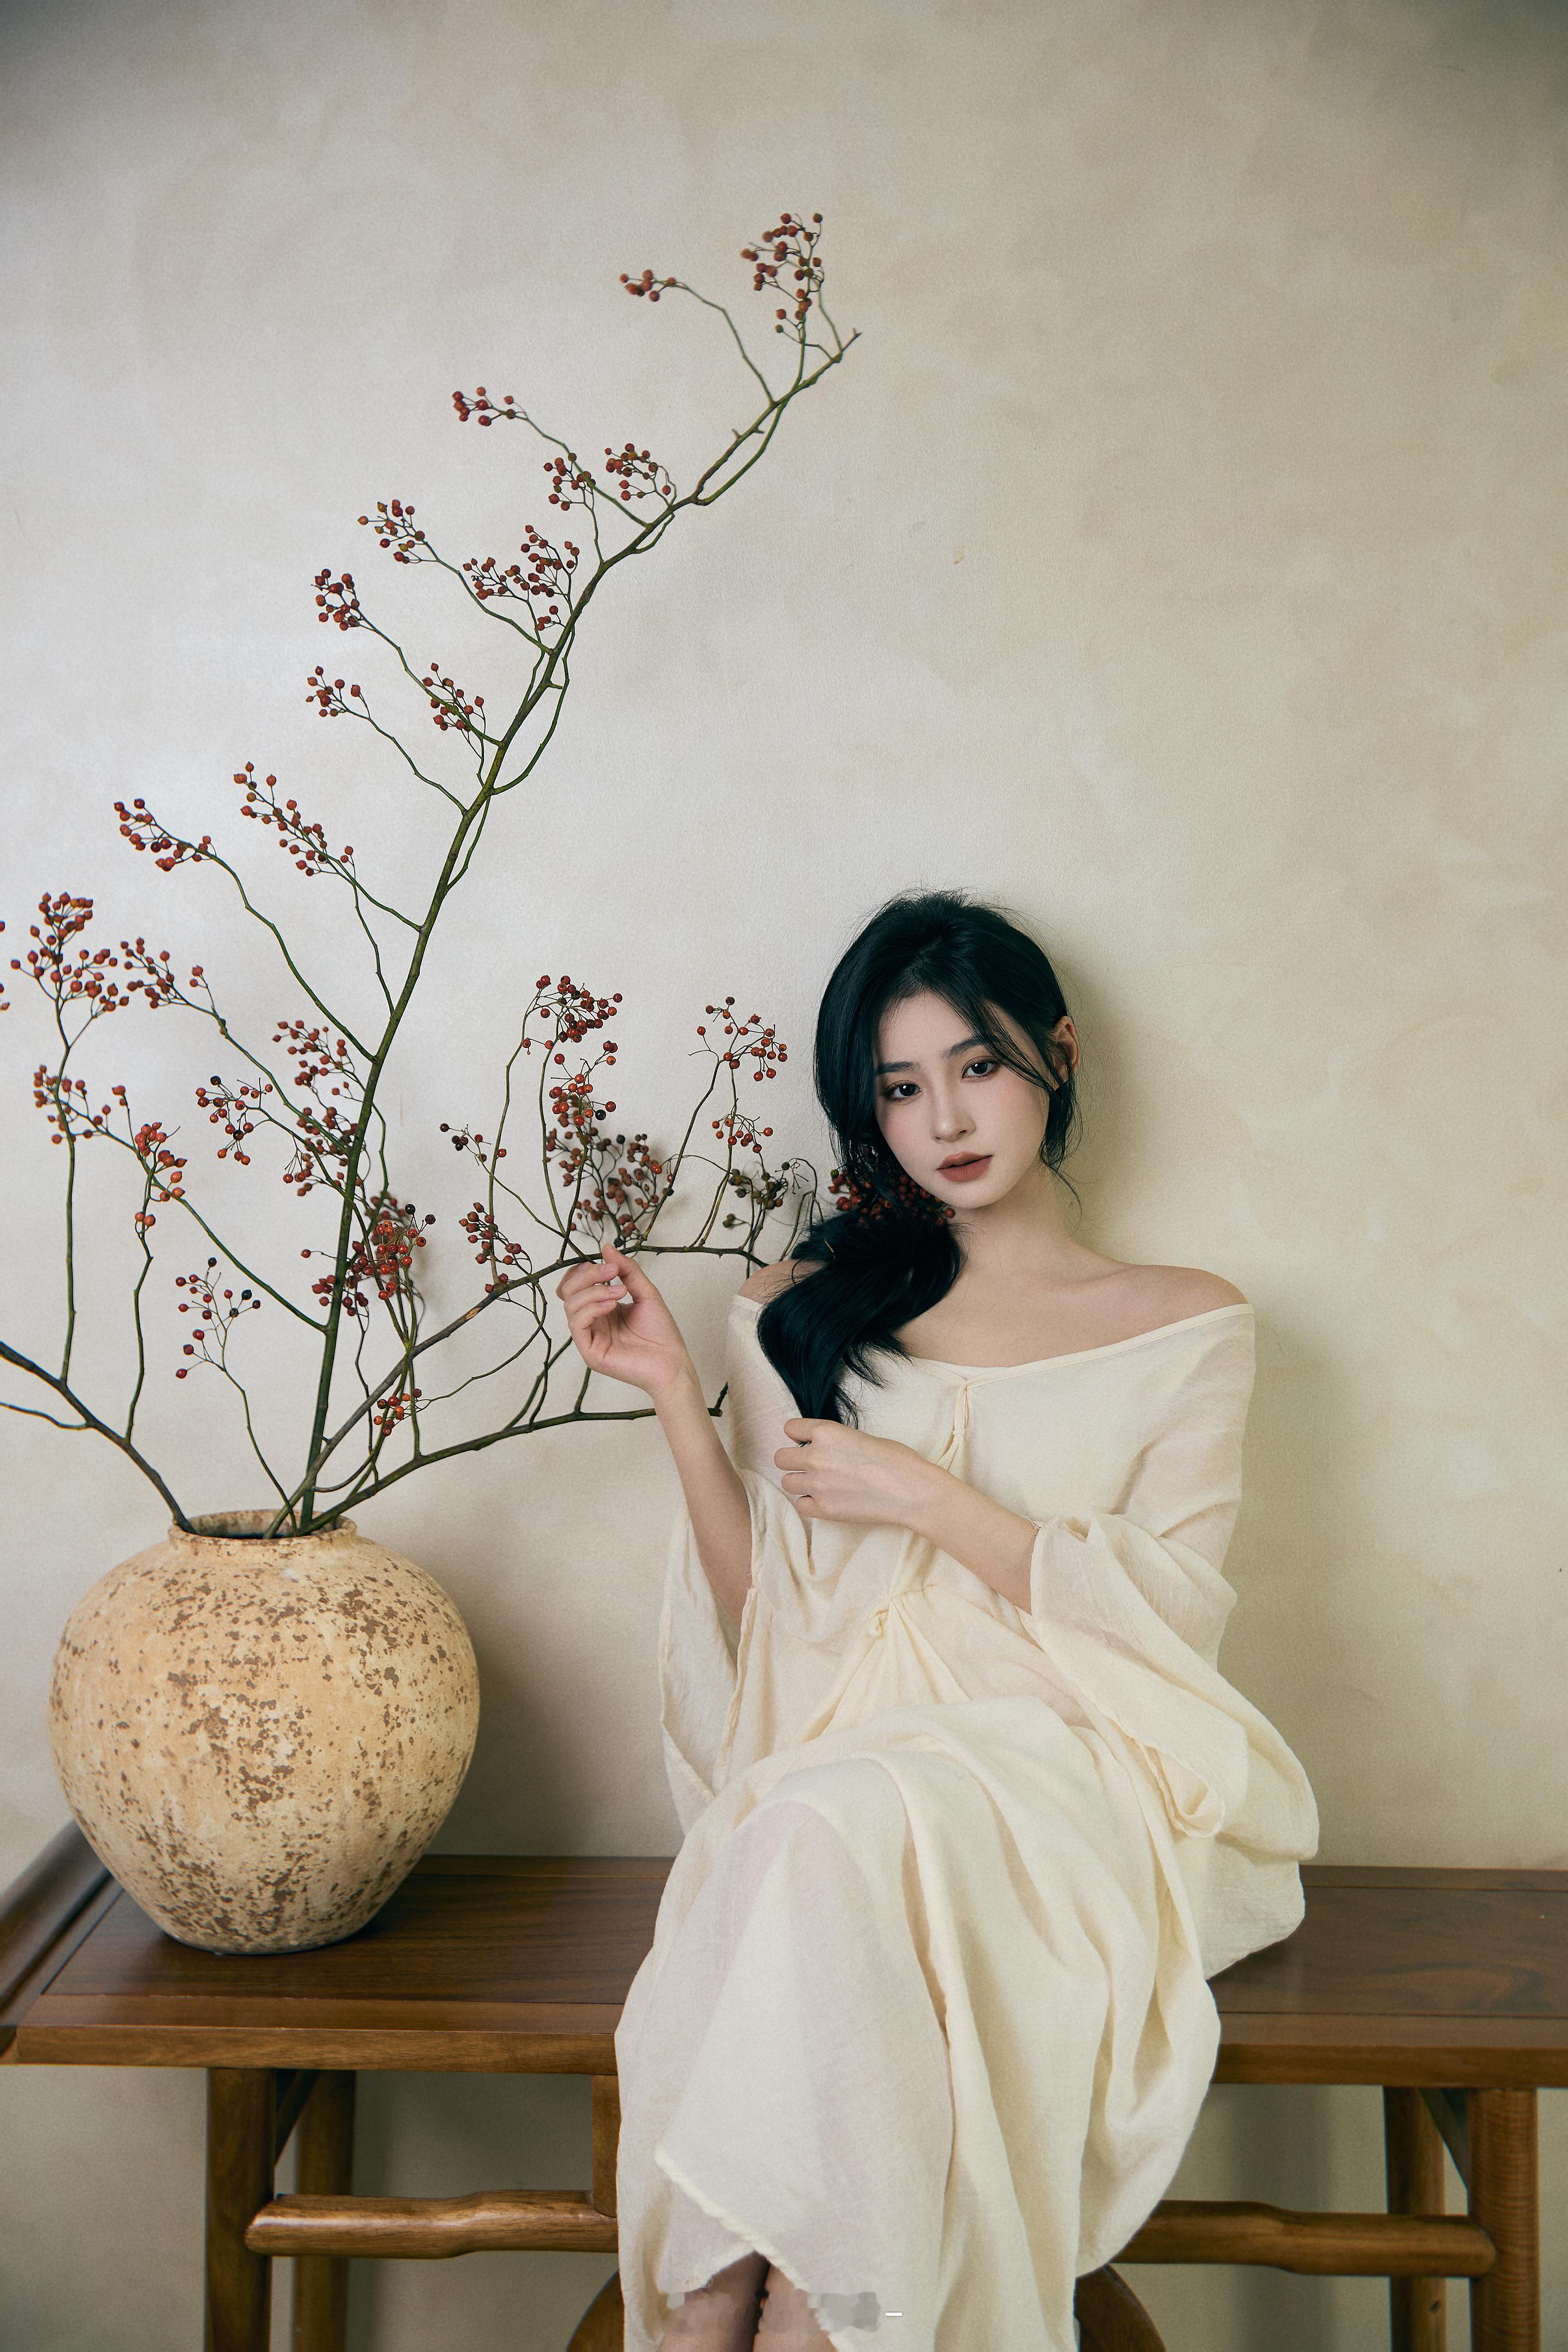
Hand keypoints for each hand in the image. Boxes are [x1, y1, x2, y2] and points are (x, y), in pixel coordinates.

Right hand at [555, 1241, 695, 1399]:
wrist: (672, 1362)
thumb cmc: (661, 1332)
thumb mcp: (645, 1292)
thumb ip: (626, 1270)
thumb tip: (606, 1247)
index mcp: (600, 1308)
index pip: (576, 1283)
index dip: (586, 1270)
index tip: (612, 1264)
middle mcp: (591, 1322)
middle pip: (568, 1291)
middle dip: (588, 1275)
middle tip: (613, 1272)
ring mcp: (588, 1337)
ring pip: (571, 1305)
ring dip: (595, 1291)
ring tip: (621, 1292)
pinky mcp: (589, 1352)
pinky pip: (577, 1324)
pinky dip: (592, 1308)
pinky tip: (612, 1305)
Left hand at [774, 1417, 946, 1530]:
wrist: (909, 1490)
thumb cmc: (896, 1459)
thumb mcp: (862, 1437)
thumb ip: (836, 1441)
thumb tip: (826, 1448)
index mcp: (826, 1433)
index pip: (790, 1428)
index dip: (797, 1435)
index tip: (804, 1441)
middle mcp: (816, 1457)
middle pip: (780, 1458)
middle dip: (793, 1460)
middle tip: (810, 1465)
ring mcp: (817, 1485)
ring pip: (787, 1482)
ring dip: (799, 1482)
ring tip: (818, 1484)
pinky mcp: (823, 1509)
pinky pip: (800, 1505)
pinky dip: (809, 1503)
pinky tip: (824, 1500)